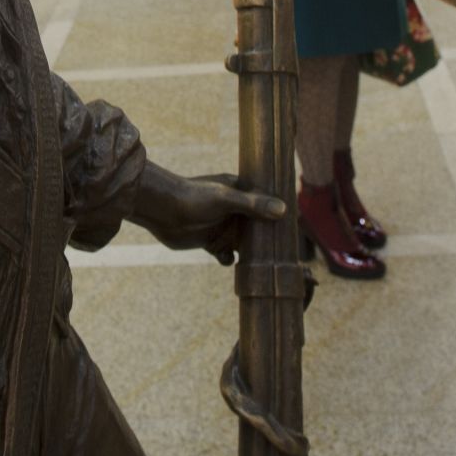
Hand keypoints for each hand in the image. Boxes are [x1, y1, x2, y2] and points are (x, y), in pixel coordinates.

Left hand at [132, 164, 285, 264]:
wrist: (161, 210)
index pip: (268, 202)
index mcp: (241, 192)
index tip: (295, 227)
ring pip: (245, 243)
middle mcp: (234, 210)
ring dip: (251, 253)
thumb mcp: (225, 199)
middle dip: (268, 239)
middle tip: (283, 253)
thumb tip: (282, 210)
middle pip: (259, 226)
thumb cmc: (192, 197)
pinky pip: (226, 255)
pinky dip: (229, 260)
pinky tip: (226, 259)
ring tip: (261, 263)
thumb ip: (252, 205)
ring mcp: (223, 226)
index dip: (280, 214)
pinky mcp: (211, 242)